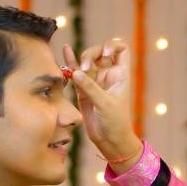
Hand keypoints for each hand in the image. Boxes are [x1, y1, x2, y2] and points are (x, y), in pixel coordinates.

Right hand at [61, 42, 142, 164]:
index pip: (121, 50)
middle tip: (85, 67)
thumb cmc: (115, 122)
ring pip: (86, 62)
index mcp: (120, 75)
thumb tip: (76, 72)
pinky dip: (70, 62)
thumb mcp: (106, 104)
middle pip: (99, 53)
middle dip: (91, 54)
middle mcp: (108, 75)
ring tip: (77, 70)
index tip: (105, 53)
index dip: (113, 45)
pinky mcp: (83, 90)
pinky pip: (76, 73)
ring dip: (80, 61)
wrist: (109, 140)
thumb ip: (91, 87)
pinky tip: (65, 49)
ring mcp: (95, 81)